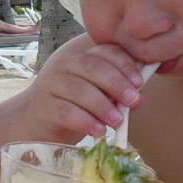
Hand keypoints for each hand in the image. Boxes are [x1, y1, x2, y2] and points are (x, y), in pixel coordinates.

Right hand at [25, 35, 145, 142]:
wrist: (42, 123)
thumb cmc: (78, 106)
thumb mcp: (101, 95)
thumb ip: (119, 92)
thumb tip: (139, 97)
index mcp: (83, 56)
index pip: (105, 51)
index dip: (124, 64)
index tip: (139, 83)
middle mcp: (65, 64)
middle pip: (91, 66)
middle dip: (116, 83)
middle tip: (133, 101)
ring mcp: (51, 84)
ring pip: (78, 89)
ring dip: (102, 105)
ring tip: (117, 121)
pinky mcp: (43, 107)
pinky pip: (66, 112)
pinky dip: (85, 121)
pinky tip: (99, 131)